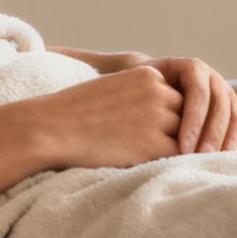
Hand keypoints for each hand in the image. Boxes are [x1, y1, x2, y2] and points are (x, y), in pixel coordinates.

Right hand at [22, 65, 184, 169]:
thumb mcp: (114, 88)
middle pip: (186, 117)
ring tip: (140, 154)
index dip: (162, 116)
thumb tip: (167, 117)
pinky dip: (168, 162)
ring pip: (186, 137)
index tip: (138, 126)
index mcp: (148, 74)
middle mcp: (158, 92)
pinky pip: (179, 157)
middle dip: (171, 132)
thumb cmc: (76, 111)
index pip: (176, 98)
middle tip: (142, 144)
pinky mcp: (154, 144)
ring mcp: (158, 117)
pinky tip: (143, 162)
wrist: (50, 127)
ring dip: (169, 148)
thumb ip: (142, 95)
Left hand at [142, 56, 236, 153]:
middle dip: (210, 134)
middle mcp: (213, 78)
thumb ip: (148, 95)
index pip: (198, 93)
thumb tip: (150, 117)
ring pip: (234, 116)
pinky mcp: (234, 108)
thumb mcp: (142, 85)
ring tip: (214, 162)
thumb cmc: (142, 90)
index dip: (193, 120)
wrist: (155, 85)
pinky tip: (231, 159)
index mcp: (192, 68)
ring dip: (226, 141)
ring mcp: (227, 92)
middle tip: (200, 157)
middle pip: (219, 106)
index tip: (182, 146)